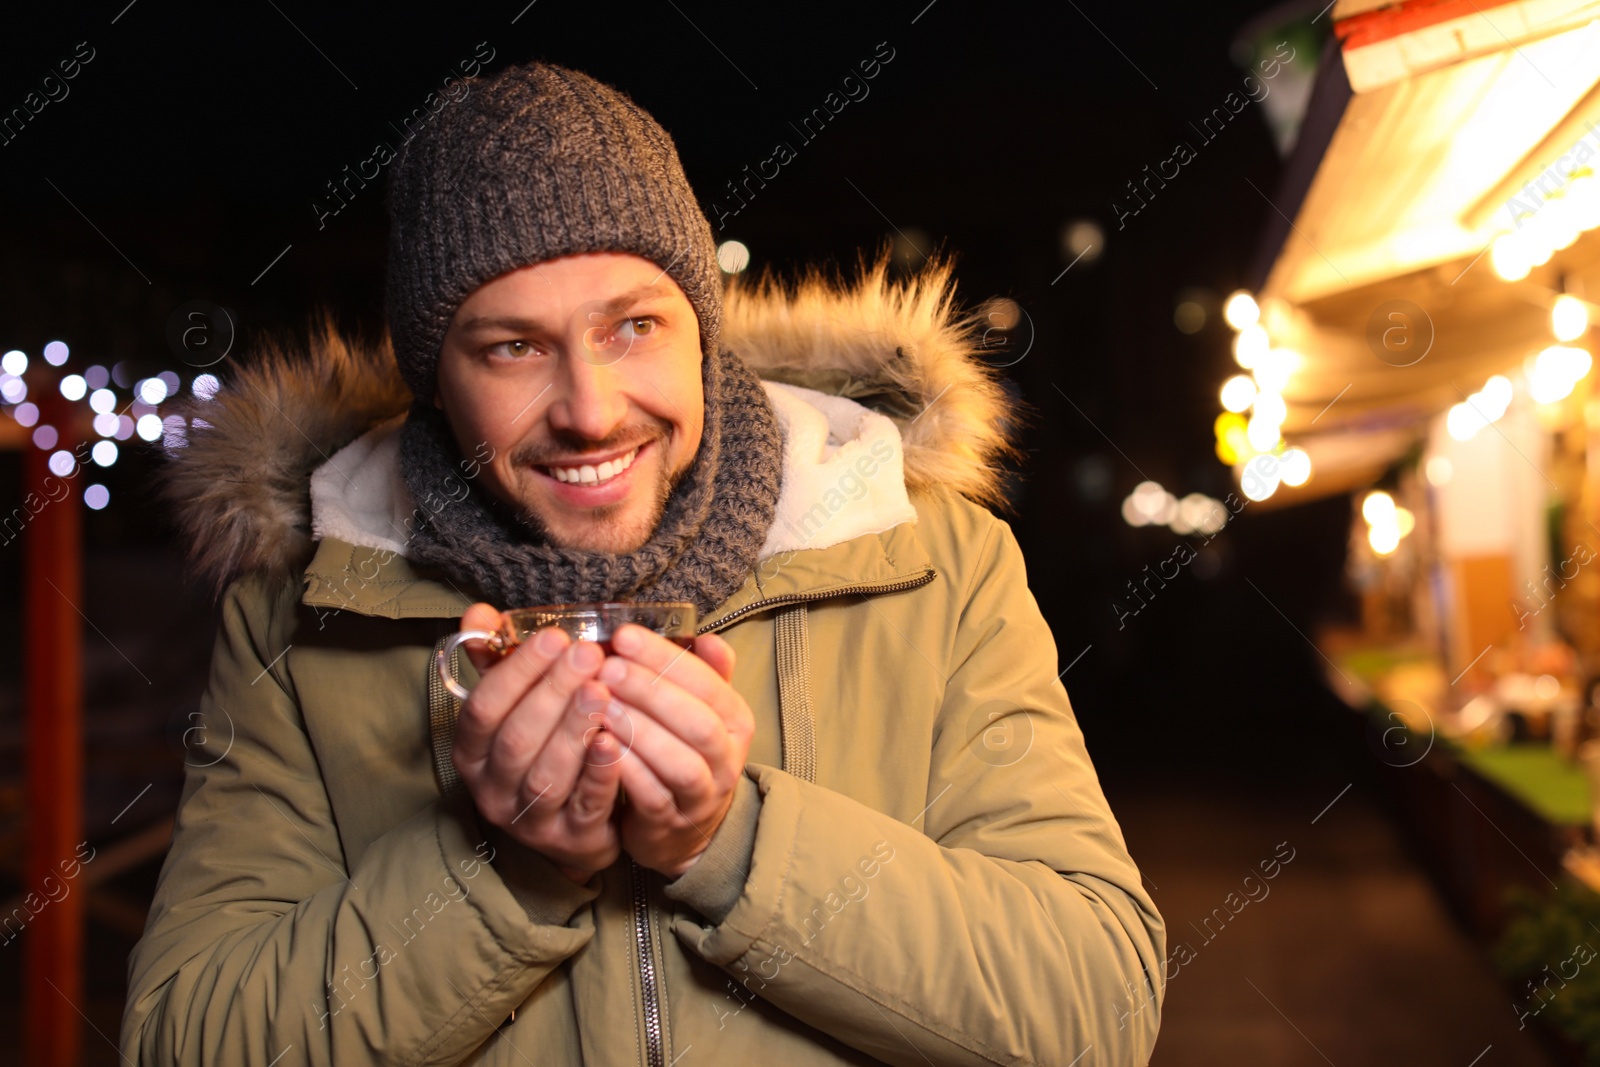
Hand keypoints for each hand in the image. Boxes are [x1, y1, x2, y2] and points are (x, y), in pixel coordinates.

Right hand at [451, 603, 622, 883]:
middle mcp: (493, 788)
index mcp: (473, 750)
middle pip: (517, 740)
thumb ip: (498, 659)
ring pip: (546, 775)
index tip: (556, 637)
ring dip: (574, 730)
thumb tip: (479, 612)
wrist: (575, 823)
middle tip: (588, 655)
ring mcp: (530, 820)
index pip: (484, 708)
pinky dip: (600, 773)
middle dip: (552, 694)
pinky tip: (615, 741)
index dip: (517, 672)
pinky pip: (585, 806)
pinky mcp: (571, 839)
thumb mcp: (517, 703)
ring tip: (602, 692)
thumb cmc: (545, 747)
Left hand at [596, 623, 753, 877]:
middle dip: (651, 691)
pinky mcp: (671, 823)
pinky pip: (652, 797)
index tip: (623, 636)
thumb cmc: (685, 752)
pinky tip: (599, 746)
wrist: (685, 829)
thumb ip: (705, 675)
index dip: (664, 658)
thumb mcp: (701, 712)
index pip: (708, 683)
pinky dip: (627, 771)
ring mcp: (702, 795)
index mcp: (735, 720)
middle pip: (697, 722)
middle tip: (607, 668)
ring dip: (638, 732)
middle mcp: (727, 758)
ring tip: (600, 705)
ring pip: (679, 762)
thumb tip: (707, 639)